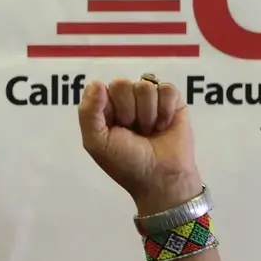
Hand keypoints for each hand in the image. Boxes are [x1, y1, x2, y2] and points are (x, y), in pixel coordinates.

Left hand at [78, 76, 202, 216]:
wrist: (160, 177)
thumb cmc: (126, 163)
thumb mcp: (96, 142)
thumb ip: (88, 113)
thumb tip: (97, 83)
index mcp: (104, 110)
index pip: (99, 88)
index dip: (107, 108)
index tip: (113, 127)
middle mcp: (126, 101)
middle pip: (122, 84)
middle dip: (127, 111)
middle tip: (133, 131)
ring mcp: (149, 99)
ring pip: (145, 85)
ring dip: (147, 114)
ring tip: (149, 131)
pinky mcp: (172, 100)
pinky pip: (166, 88)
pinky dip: (165, 111)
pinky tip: (163, 126)